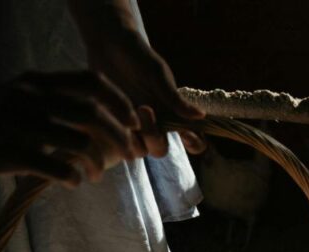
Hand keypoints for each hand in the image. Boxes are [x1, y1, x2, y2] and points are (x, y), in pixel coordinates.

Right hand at [0, 70, 140, 185]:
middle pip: (94, 114)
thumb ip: (52, 97)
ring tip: (97, 174)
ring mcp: (22, 126)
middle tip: (127, 154)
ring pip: (81, 143)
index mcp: (37, 82)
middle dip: (120, 136)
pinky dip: (75, 178)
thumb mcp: (18, 93)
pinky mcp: (12, 154)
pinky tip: (74, 183)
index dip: (120, 101)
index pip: (92, 82)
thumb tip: (96, 113)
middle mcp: (33, 98)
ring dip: (99, 162)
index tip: (132, 121)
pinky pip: (58, 168)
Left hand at [84, 30, 205, 156]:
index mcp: (172, 114)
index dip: (194, 143)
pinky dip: (116, 134)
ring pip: (139, 150)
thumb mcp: (158, 75)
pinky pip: (116, 142)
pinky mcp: (113, 124)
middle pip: (161, 149)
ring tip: (128, 111)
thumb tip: (201, 116)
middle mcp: (155, 124)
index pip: (192, 140)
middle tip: (145, 109)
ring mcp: (134, 126)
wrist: (106, 44)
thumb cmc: (137, 56)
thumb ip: (175, 98)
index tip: (186, 134)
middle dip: (154, 137)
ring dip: (135, 137)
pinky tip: (112, 113)